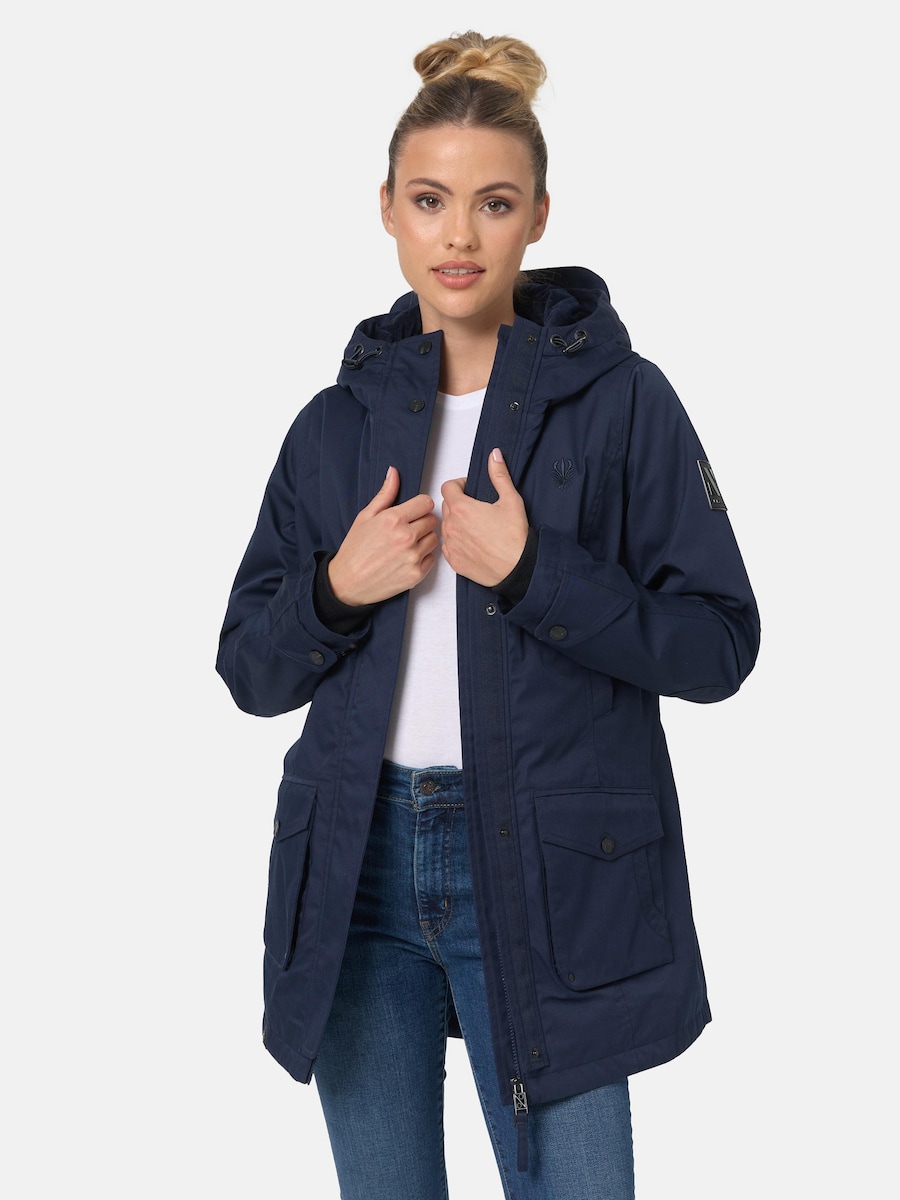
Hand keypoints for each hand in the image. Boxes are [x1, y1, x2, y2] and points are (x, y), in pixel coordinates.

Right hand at [328, 467, 438, 604]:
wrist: (348, 582)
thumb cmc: (354, 549)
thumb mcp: (365, 516)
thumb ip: (385, 494)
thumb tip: (394, 472)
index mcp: (393, 519)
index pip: (426, 502)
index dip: (419, 506)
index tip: (412, 512)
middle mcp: (406, 537)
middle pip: (432, 520)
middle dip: (422, 522)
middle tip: (406, 529)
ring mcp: (413, 557)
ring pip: (434, 539)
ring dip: (424, 539)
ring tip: (406, 544)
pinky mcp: (416, 574)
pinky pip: (431, 558)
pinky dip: (423, 557)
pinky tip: (406, 558)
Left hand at [441, 449, 528, 585]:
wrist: (518, 568)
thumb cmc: (515, 538)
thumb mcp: (511, 500)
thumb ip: (499, 475)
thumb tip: (494, 456)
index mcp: (462, 508)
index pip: (447, 487)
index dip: (458, 485)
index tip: (468, 489)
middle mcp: (452, 526)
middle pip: (446, 506)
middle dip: (458, 503)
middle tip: (476, 508)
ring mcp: (451, 545)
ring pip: (447, 526)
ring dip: (457, 523)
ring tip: (476, 527)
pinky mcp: (454, 561)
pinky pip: (448, 546)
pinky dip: (457, 542)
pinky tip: (473, 542)